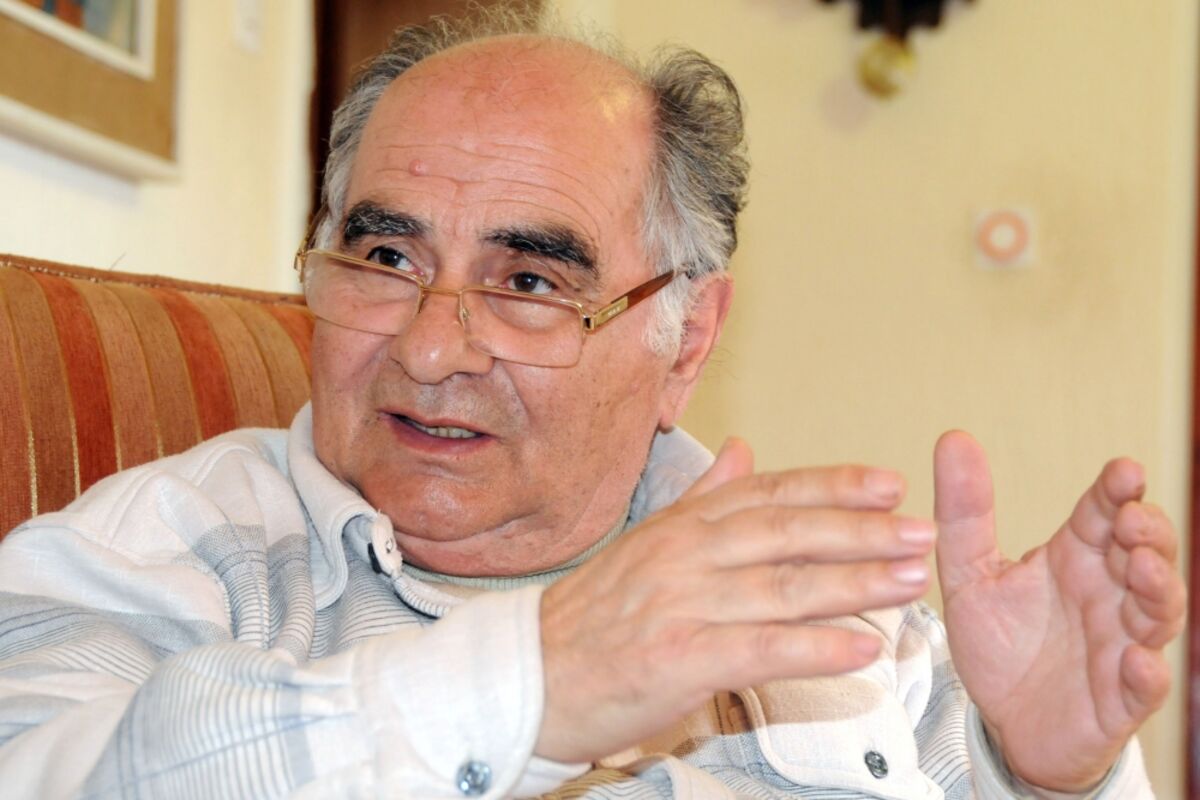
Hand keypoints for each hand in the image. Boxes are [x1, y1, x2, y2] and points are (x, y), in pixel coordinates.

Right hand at [536, 438, 936, 762]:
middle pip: (787, 532)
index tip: (888, 484)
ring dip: (855, 584)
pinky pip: (761, 649)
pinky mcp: (679, 659)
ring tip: (910, 582)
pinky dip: (816, 648)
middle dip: (861, 530)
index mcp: (681, 525)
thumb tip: (745, 451)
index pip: (769, 494)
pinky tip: (862, 649)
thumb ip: (701, 498)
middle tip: (920, 531)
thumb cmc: (593, 617)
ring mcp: (682, 604)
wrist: (531, 675)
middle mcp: (685, 555)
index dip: (833, 487)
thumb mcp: (645, 543)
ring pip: (783, 587)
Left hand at [933, 431, 1184, 790]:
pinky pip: (1144, 685)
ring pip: (1158, 612)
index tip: (1123, 472)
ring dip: (1159, 589)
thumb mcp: (968, 574)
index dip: (1118, 492)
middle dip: (1149, 533)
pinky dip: (1145, 672)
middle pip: (1147, 553)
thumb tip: (953, 438)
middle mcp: (1107, 595)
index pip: (1104, 514)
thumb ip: (963, 513)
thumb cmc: (999, 644)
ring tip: (1143, 568)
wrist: (1002, 722)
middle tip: (1131, 518)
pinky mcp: (1120, 697)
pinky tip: (1136, 660)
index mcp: (1075, 558)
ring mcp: (1121, 644)